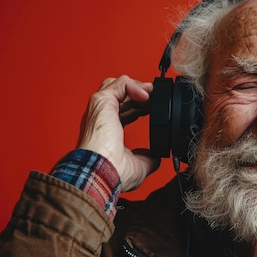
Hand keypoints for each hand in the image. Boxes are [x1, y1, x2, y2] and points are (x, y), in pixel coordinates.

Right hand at [76, 75, 159, 190]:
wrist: (102, 172)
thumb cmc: (114, 173)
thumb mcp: (139, 166)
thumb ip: (148, 157)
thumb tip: (156, 156)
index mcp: (107, 132)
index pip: (123, 112)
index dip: (140, 108)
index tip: (153, 109)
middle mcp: (101, 118)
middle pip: (120, 96)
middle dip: (140, 95)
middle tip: (155, 99)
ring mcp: (100, 109)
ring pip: (117, 85)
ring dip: (137, 87)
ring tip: (151, 94)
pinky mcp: (101, 101)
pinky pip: (119, 83)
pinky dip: (134, 85)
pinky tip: (146, 96)